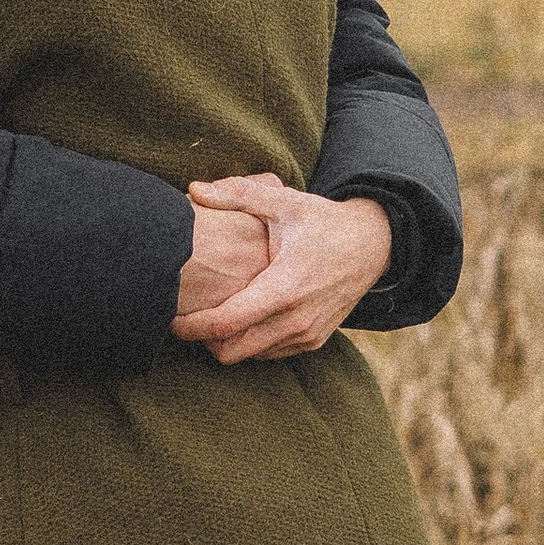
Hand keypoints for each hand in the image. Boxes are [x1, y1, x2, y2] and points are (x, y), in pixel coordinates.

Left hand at [172, 176, 393, 361]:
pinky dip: (249, 343)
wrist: (373, 245)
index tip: (169, 318)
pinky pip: (269, 354)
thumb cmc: (322, 221)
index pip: (225, 324)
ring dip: (226, 342)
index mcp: (285, 287)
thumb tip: (193, 188)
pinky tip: (239, 319)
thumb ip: (238, 194)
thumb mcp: (284, 202)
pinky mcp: (314, 341)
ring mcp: (307, 334)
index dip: (191, 327)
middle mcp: (297, 318)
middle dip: (202, 340)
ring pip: (249, 356)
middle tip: (184, 319)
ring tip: (208, 317)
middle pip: (231, 351)